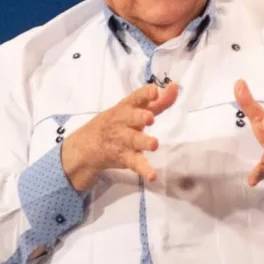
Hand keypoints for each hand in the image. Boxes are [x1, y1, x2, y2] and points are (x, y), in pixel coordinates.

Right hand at [61, 83, 178, 191]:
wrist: (87, 145)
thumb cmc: (118, 122)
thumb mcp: (134, 109)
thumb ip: (158, 101)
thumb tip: (175, 87)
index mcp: (126, 107)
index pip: (136, 97)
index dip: (145, 94)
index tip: (155, 91)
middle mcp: (124, 122)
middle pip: (132, 118)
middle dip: (140, 117)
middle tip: (150, 118)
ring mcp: (123, 140)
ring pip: (134, 140)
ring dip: (144, 142)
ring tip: (153, 144)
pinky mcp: (125, 157)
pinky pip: (135, 164)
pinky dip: (144, 170)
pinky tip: (152, 176)